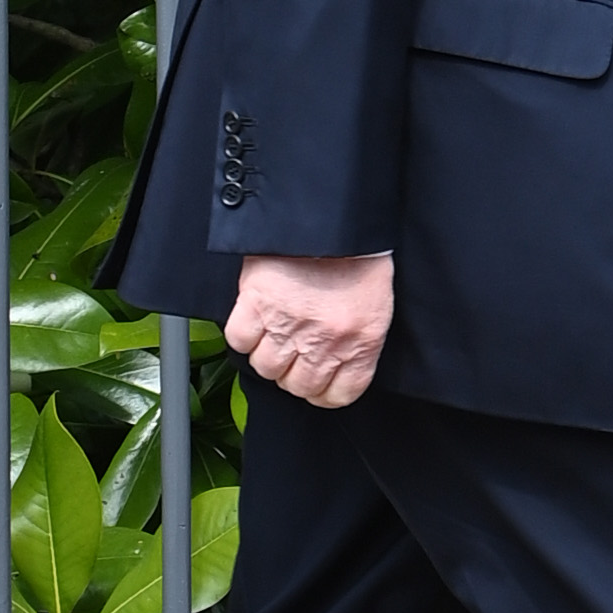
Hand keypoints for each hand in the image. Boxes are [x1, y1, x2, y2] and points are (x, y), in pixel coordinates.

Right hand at [224, 250, 393, 407]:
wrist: (331, 217)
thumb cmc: (357, 256)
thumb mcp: (372, 305)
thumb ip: (355, 339)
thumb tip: (332, 362)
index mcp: (361, 341)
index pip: (338, 395)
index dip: (323, 392)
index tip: (316, 382)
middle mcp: (326, 341)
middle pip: (298, 385)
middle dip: (292, 374)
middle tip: (291, 353)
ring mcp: (290, 325)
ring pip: (266, 367)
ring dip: (265, 355)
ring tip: (270, 335)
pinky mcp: (259, 304)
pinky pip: (239, 340)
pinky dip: (242, 335)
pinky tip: (252, 320)